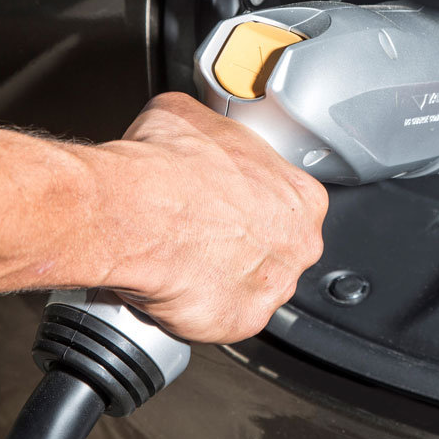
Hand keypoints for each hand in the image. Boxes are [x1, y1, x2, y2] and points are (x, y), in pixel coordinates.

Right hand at [88, 92, 326, 343]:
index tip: (226, 203)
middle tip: (204, 231)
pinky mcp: (241, 322)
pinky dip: (200, 308)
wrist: (135, 212)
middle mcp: (299, 245)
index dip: (252, 203)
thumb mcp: (189, 116)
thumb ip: (211, 130)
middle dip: (245, 243)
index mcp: (302, 197)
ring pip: (253, 286)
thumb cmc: (167, 165)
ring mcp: (274, 287)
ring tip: (186, 260)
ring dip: (224, 278)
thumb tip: (194, 131)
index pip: (289, 204)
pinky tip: (178, 287)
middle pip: (278, 249)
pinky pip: (223, 319)